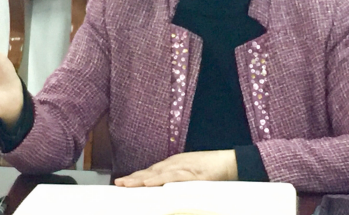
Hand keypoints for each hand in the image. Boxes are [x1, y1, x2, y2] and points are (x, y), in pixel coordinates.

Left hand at [114, 150, 237, 186]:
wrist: (229, 162)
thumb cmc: (211, 168)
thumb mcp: (190, 174)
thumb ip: (176, 179)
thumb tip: (162, 187)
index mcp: (174, 164)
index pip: (151, 171)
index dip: (136, 176)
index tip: (122, 182)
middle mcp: (176, 164)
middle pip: (151, 171)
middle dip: (133, 178)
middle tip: (118, 183)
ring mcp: (183, 167)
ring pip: (158, 173)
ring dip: (142, 179)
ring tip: (128, 184)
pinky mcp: (193, 173)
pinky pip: (174, 177)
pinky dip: (161, 179)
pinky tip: (150, 182)